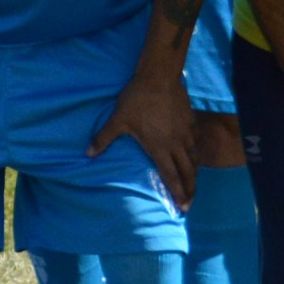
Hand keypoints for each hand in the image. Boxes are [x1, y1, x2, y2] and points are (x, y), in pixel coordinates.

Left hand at [90, 63, 200, 210]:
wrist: (158, 77)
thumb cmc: (137, 99)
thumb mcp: (118, 119)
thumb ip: (104, 138)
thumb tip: (87, 154)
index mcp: (160, 147)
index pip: (171, 176)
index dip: (177, 193)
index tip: (182, 207)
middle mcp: (176, 144)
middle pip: (187, 172)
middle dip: (189, 190)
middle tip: (190, 204)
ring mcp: (186, 133)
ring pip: (194, 159)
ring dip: (194, 173)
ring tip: (193, 183)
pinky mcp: (191, 122)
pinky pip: (196, 142)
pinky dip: (195, 153)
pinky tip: (193, 155)